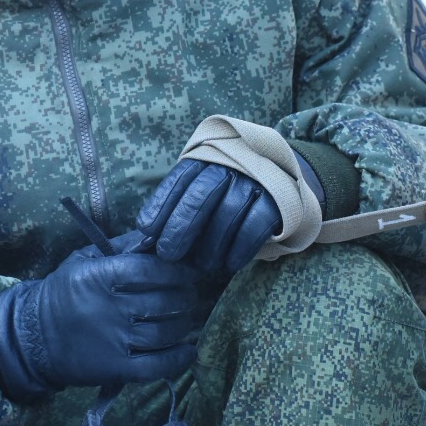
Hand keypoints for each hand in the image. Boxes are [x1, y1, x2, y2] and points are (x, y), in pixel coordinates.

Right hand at [0, 249, 197, 401]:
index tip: (188, 271)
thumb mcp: (84, 260)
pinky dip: (177, 359)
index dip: (177, 270)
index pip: (150, 269)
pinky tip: (187, 350)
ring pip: (164, 332)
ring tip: (185, 318)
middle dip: (185, 297)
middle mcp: (108, 308)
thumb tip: (157, 234)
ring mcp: (113, 341)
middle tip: (190, 295)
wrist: (31, 338)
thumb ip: (121, 246)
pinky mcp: (114, 369)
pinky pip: (156, 366)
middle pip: (164, 302)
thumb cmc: (62, 293)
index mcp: (99, 276)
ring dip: (183, 324)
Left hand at [135, 159, 284, 273]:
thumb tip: (144, 239)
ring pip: (227, 212)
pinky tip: (230, 264)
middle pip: (201, 195)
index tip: (146, 231)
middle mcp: (230, 165)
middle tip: (168, 255)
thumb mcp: (201, 191)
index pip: (179, 179)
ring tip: (203, 266)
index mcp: (206, 159)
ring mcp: (255, 181)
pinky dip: (240, 247)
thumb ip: (177, 209)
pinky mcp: (277, 200)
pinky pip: (255, 225)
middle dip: (181, 227)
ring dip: (212, 244)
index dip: (161, 205)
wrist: (281, 181)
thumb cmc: (228, 194)